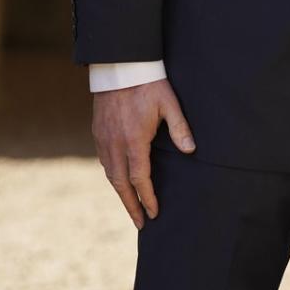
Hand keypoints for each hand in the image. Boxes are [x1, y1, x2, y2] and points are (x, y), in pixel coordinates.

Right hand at [92, 79, 194, 228]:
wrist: (119, 66)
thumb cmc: (148, 84)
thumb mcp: (169, 104)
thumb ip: (180, 128)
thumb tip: (191, 150)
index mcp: (134, 141)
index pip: (140, 179)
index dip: (147, 198)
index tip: (154, 213)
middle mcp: (115, 144)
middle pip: (121, 184)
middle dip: (131, 205)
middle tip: (140, 223)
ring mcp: (103, 139)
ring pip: (110, 174)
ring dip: (120, 192)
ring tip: (131, 206)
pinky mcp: (97, 132)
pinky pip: (103, 161)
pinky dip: (112, 176)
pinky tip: (119, 180)